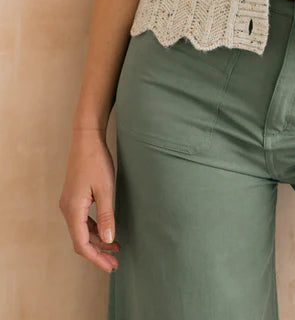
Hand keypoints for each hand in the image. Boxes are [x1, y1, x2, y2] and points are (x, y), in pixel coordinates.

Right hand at [59, 128, 120, 274]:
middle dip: (98, 253)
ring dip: (97, 241)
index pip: (82, 244)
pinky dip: (95, 229)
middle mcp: (67, 209)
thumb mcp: (105, 189)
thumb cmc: (96, 161)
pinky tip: (107, 231)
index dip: (96, 258)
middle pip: (81, 240)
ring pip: (82, 231)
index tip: (110, 266)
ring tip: (115, 248)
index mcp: (73, 210)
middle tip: (115, 262)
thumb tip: (109, 239)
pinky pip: (83, 220)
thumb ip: (107, 215)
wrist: (86, 139)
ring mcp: (69, 203)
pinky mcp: (74, 197)